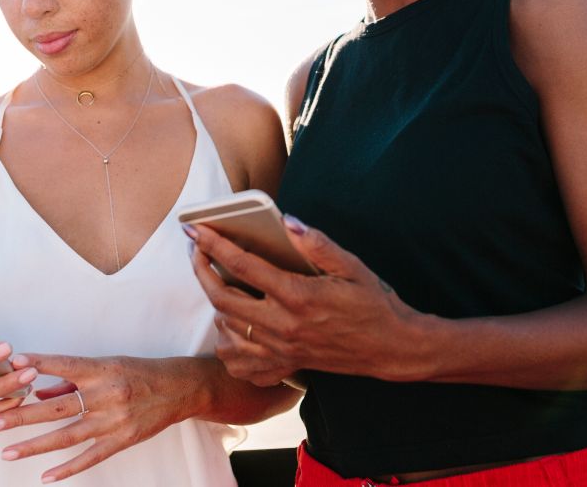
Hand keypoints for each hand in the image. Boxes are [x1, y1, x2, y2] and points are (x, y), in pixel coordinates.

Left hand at [0, 354, 201, 482]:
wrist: (179, 389)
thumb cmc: (140, 372)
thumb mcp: (108, 365)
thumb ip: (73, 379)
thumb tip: (39, 391)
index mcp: (103, 370)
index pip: (65, 366)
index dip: (40, 364)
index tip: (13, 364)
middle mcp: (107, 395)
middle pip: (57, 408)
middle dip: (22, 415)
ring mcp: (114, 421)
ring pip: (67, 436)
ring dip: (34, 445)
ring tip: (6, 451)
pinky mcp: (122, 440)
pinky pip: (90, 457)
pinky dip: (67, 469)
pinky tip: (46, 477)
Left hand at [189, 215, 423, 383]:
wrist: (390, 348)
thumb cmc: (373, 304)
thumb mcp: (352, 266)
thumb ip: (317, 244)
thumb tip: (286, 221)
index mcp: (298, 296)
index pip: (243, 266)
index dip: (214, 244)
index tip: (195, 228)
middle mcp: (283, 325)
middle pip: (222, 299)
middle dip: (201, 270)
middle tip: (196, 250)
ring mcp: (281, 349)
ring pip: (227, 329)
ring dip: (215, 303)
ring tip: (216, 280)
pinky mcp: (284, 364)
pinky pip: (240, 362)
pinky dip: (228, 343)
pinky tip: (232, 325)